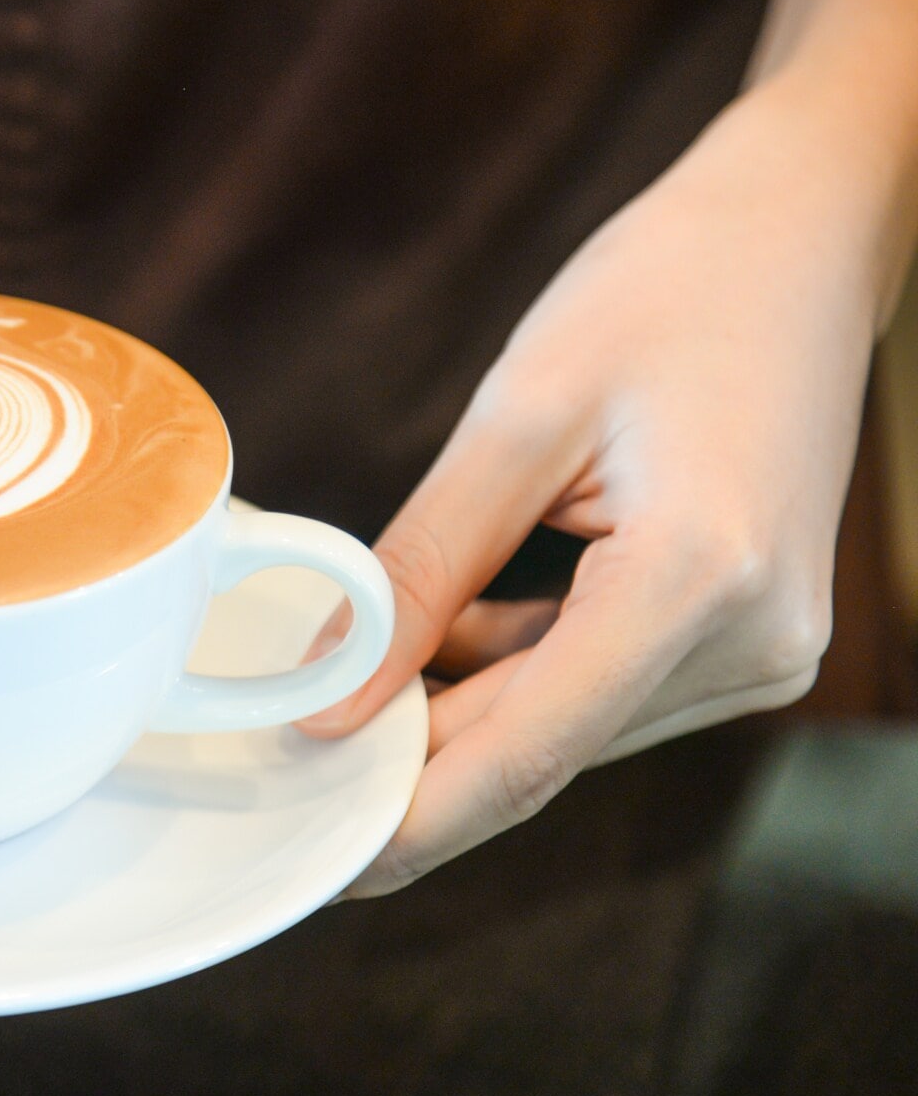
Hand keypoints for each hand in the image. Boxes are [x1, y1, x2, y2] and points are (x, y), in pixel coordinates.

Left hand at [295, 86, 896, 897]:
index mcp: (701, 579)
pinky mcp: (749, 631)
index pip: (526, 755)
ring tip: (347, 684)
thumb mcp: (517, 418)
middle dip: (415, 765)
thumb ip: (421, 568)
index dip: (411, 819)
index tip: (317, 862)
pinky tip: (439, 638)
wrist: (802, 233)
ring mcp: (764, 645)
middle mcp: (753, 639)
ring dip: (459, 712)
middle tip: (292, 772)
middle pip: (543, 747)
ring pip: (567, 723)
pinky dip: (514, 672)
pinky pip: (602, 684)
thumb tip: (333, 694)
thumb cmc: (669, 290)